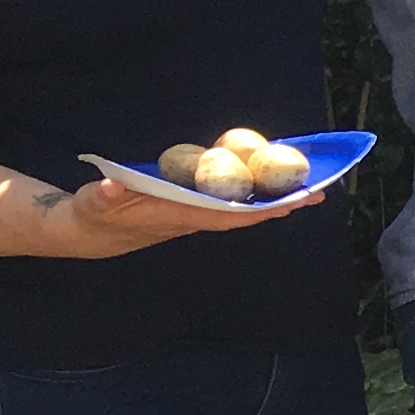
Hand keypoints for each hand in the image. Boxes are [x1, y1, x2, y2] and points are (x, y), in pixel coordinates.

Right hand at [48, 174, 307, 255]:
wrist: (93, 233)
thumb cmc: (97, 213)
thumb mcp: (97, 203)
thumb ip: (106, 195)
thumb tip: (113, 186)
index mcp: (178, 215)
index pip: (226, 213)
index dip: (258, 208)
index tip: (288, 202)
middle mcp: (195, 217)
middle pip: (247, 212)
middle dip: (282, 203)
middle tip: (321, 191)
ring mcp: (198, 213)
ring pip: (244, 207)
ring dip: (276, 198)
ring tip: (313, 187)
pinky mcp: (195, 206)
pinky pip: (233, 199)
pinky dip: (256, 192)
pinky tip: (276, 181)